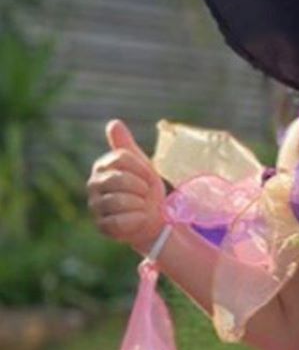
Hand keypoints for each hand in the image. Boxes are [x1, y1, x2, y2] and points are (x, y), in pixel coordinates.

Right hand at [87, 120, 166, 251]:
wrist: (153, 220)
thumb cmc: (146, 191)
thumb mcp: (141, 166)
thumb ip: (126, 147)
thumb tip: (113, 123)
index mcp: (102, 167)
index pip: (122, 158)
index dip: (142, 169)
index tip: (148, 178)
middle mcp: (94, 185)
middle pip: (120, 180)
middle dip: (141, 188)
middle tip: (145, 195)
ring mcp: (95, 206)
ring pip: (119, 201)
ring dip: (140, 205)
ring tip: (141, 207)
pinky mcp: (101, 226)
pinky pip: (120, 221)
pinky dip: (136, 220)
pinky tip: (139, 219)